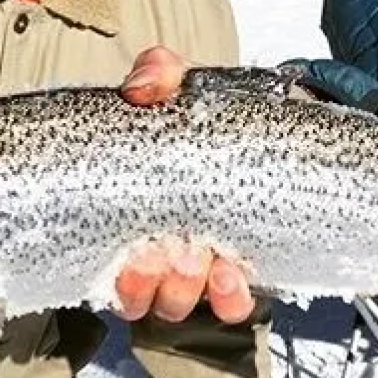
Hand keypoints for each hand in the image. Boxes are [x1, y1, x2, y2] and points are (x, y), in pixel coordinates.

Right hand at [118, 51, 255, 323]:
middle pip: (140, 294)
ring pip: (176, 302)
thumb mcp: (182, 86)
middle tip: (166, 251)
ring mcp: (198, 267)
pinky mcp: (239, 272)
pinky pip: (229, 304)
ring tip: (200, 256)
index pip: (109, 265)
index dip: (119, 275)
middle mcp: (159, 251)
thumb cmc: (207, 113)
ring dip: (185, 288)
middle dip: (148, 281)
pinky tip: (234, 272)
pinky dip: (229, 295)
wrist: (268, 125)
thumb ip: (159, 73)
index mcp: (134, 213)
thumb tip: (140, 89)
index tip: (133, 253)